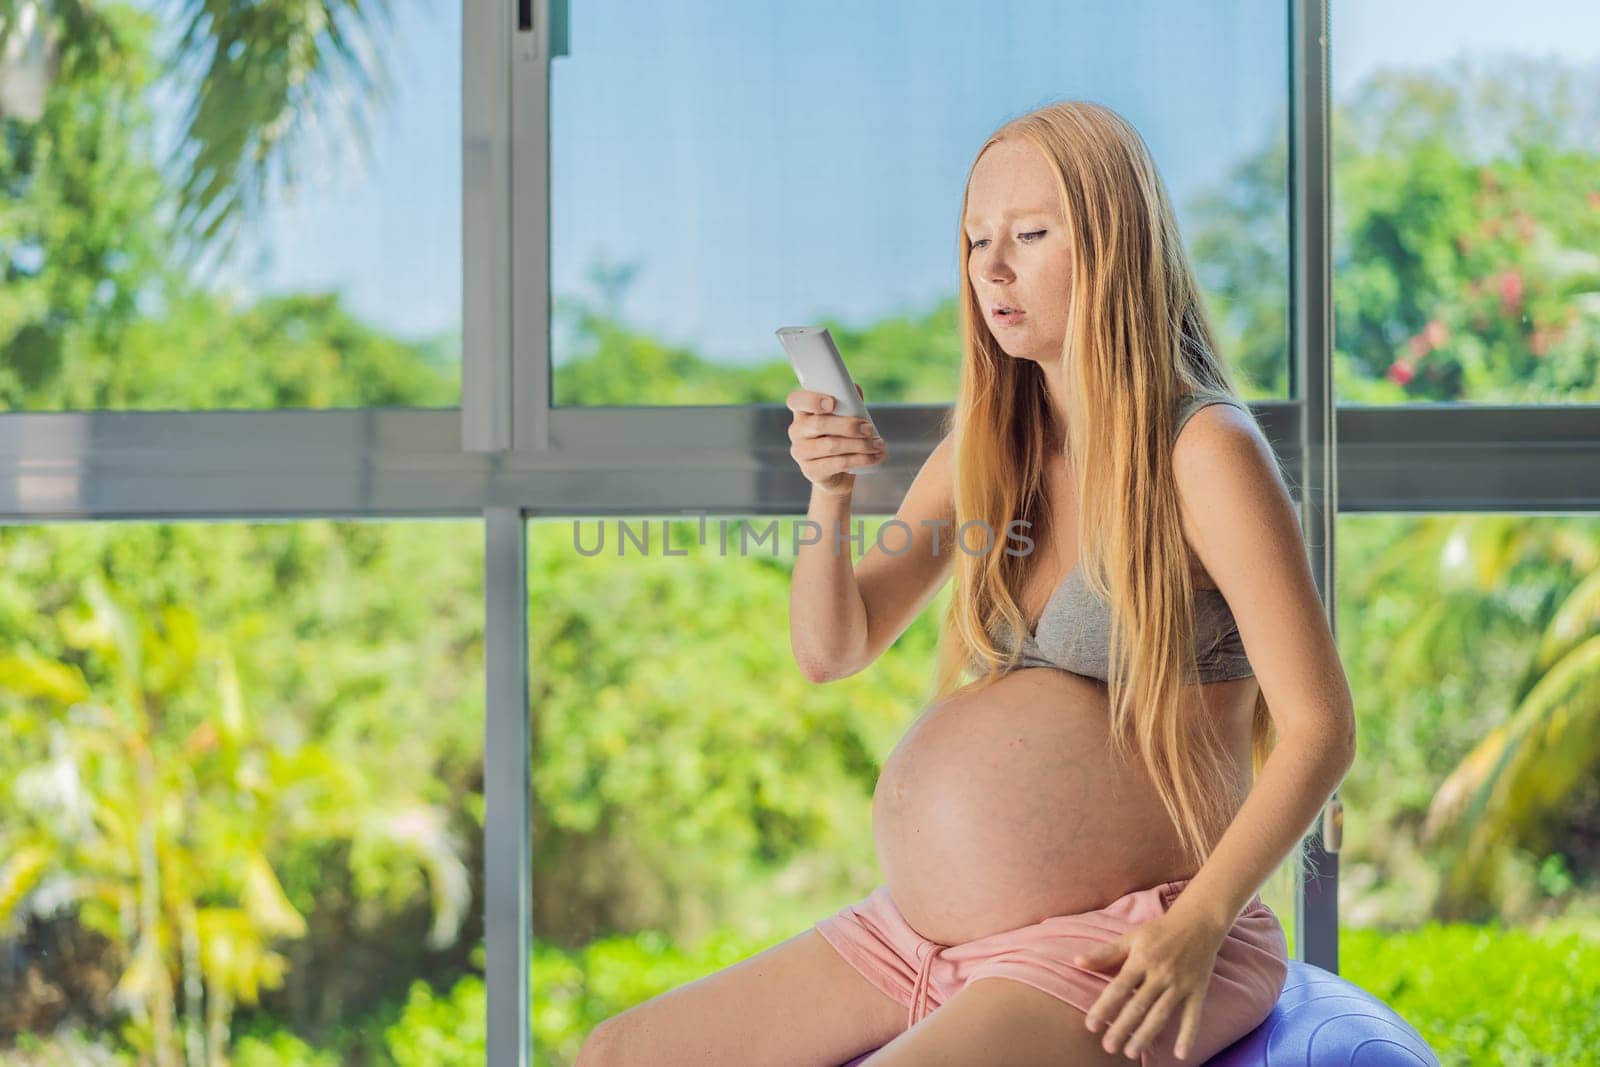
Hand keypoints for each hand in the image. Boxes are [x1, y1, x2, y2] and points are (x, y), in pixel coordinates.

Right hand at [785, 383, 885, 496]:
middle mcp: (796, 431)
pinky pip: (838, 464)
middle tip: (870, 429)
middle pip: (818, 424)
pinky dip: (860, 460)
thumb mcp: (844, 418)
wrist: (837, 473)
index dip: (812, 400)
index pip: (796, 400)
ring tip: (878, 445)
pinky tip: (874, 457)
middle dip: (848, 426)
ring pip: (831, 445)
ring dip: (859, 445)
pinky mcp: (811, 471)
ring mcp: (801, 452)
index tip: (832, 402)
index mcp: (802, 412)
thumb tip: (854, 388)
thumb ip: (848, 402)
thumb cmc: (840, 438)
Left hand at [1072, 908, 1226, 1060]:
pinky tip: (1180, 1055)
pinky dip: (1188, 1035)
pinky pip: (1193, 1015)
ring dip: (1146, 1035)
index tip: (1090, 1026)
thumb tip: (1077, 961)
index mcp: (1141, 959)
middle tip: (1108, 1047)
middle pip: (1138, 1005)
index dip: (1104, 1007)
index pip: (1118, 987)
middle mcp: (1160, 973)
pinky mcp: (1198, 990)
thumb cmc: (1160, 931)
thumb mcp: (1131, 937)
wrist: (1199, 921)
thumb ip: (1105, 953)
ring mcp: (1180, 983)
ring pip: (1161, 1014)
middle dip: (1122, 1027)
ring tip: (1130, 1052)